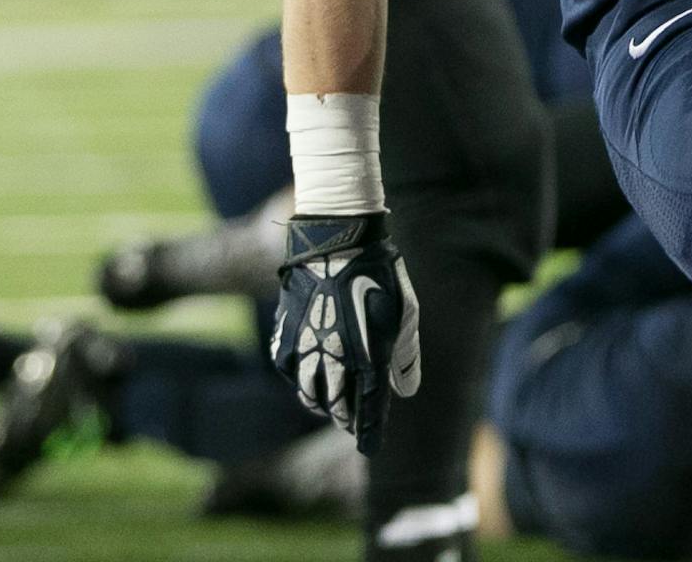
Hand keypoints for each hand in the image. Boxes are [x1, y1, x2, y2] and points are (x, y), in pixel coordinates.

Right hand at [271, 213, 419, 454]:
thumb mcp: (405, 312)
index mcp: (369, 357)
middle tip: (352, 422)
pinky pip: (290, 372)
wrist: (337, 243)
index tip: (370, 449)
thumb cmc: (379, 275)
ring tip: (331, 405)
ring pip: (309, 394)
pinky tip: (308, 378)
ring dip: (322, 403)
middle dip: (346, 418)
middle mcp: (334, 360)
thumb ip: (406, 355)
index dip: (370, 433)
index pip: (369, 410)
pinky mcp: (285, 337)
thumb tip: (406, 390)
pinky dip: (300, 381)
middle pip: (338, 406)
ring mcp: (306, 350)